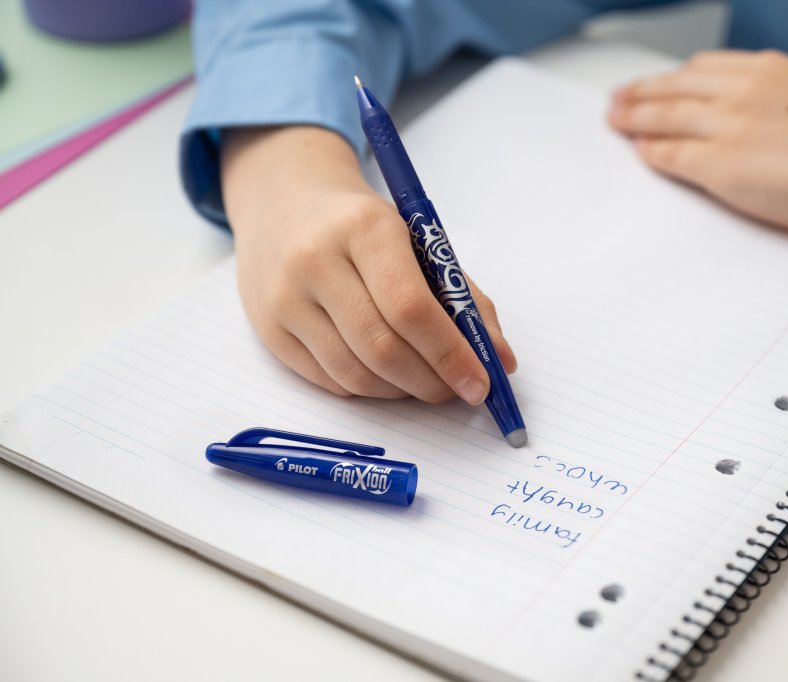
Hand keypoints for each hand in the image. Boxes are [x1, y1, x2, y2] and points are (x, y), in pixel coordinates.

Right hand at [221, 126, 515, 402]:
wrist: (283, 204)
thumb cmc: (361, 227)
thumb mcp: (416, 240)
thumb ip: (463, 298)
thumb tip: (500, 360)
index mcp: (364, 228)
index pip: (410, 307)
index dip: (450, 354)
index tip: (480, 383)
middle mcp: (316, 261)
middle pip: (382, 347)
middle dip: (431, 381)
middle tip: (458, 391)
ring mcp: (285, 298)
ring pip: (355, 373)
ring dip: (402, 391)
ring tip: (427, 383)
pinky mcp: (269, 330)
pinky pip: (330, 380)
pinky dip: (370, 389)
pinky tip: (389, 377)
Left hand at [609, 50, 787, 244]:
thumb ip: (778, 108)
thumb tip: (758, 127)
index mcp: (769, 70)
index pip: (704, 68)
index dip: (673, 79)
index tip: (656, 84)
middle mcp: (743, 90)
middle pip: (674, 87)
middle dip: (640, 94)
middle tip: (617, 101)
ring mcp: (728, 125)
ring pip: (663, 116)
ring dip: (632, 119)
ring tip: (615, 122)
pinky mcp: (720, 163)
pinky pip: (669, 154)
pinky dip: (649, 152)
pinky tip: (640, 153)